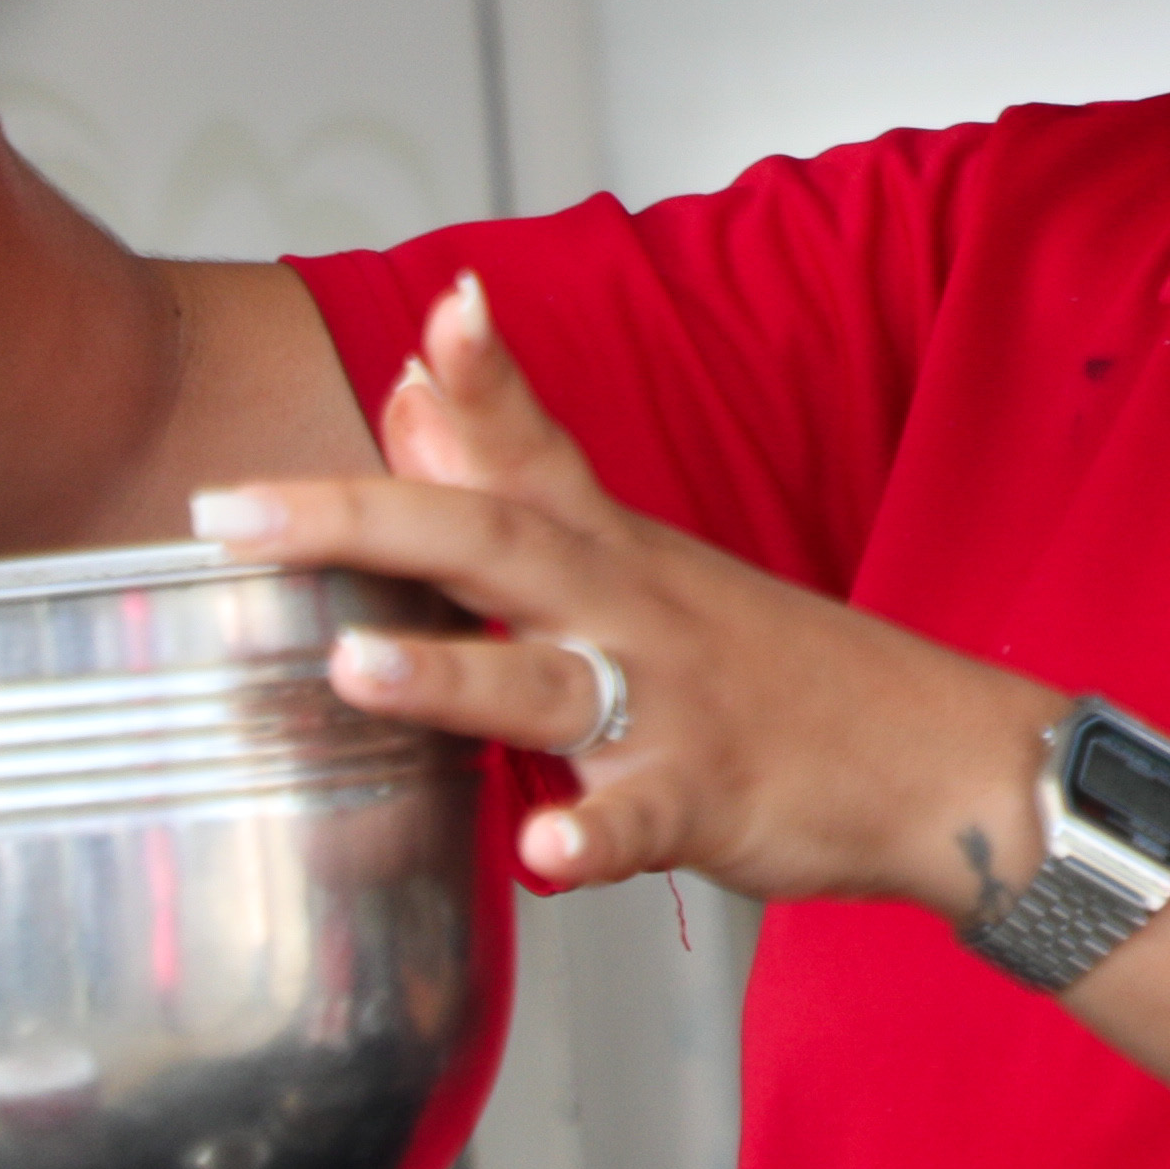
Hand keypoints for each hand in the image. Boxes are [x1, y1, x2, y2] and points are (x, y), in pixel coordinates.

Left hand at [195, 276, 1055, 909]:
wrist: (934, 756)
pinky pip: (641, 818)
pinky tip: (543, 855)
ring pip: (548, 683)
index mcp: (610, 550)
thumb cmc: (771, 665)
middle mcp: (630, 608)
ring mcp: (669, 704)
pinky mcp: (707, 797)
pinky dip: (592, 838)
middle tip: (234, 512)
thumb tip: (410, 390)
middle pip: (493, 544)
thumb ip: (516, 479)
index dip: (481, 378)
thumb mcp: (641, 558)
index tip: (437, 313)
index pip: (532, 445)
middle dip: (359, 522)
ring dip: (451, 676)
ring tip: (354, 668)